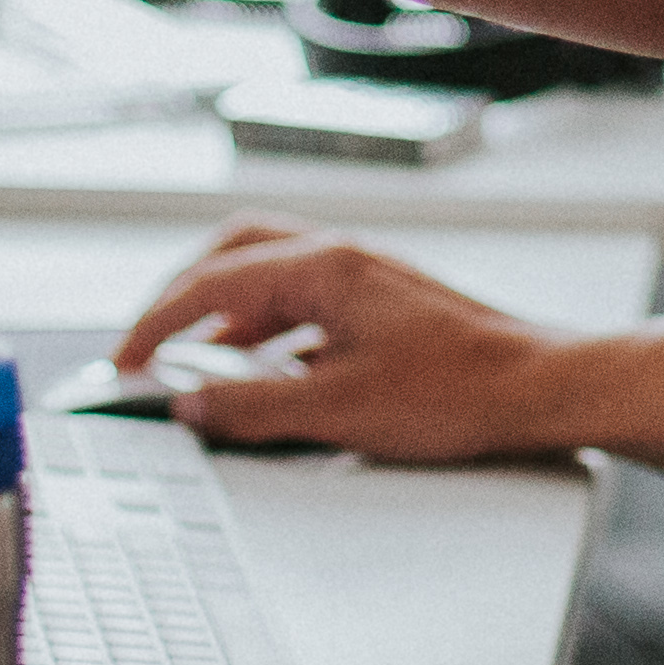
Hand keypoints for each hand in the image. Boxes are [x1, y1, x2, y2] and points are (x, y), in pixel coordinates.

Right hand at [112, 222, 571, 462]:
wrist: (541, 387)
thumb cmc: (458, 391)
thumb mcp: (337, 410)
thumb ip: (251, 407)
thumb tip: (188, 405)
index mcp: (323, 267)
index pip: (211, 280)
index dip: (155, 321)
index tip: (122, 360)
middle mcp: (341, 257)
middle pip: (235, 253)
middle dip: (182, 295)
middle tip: (148, 343)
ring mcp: (365, 278)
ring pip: (271, 276)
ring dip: (226, 313)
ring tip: (197, 362)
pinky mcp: (384, 305)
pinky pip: (304, 303)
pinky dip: (268, 331)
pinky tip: (267, 375)